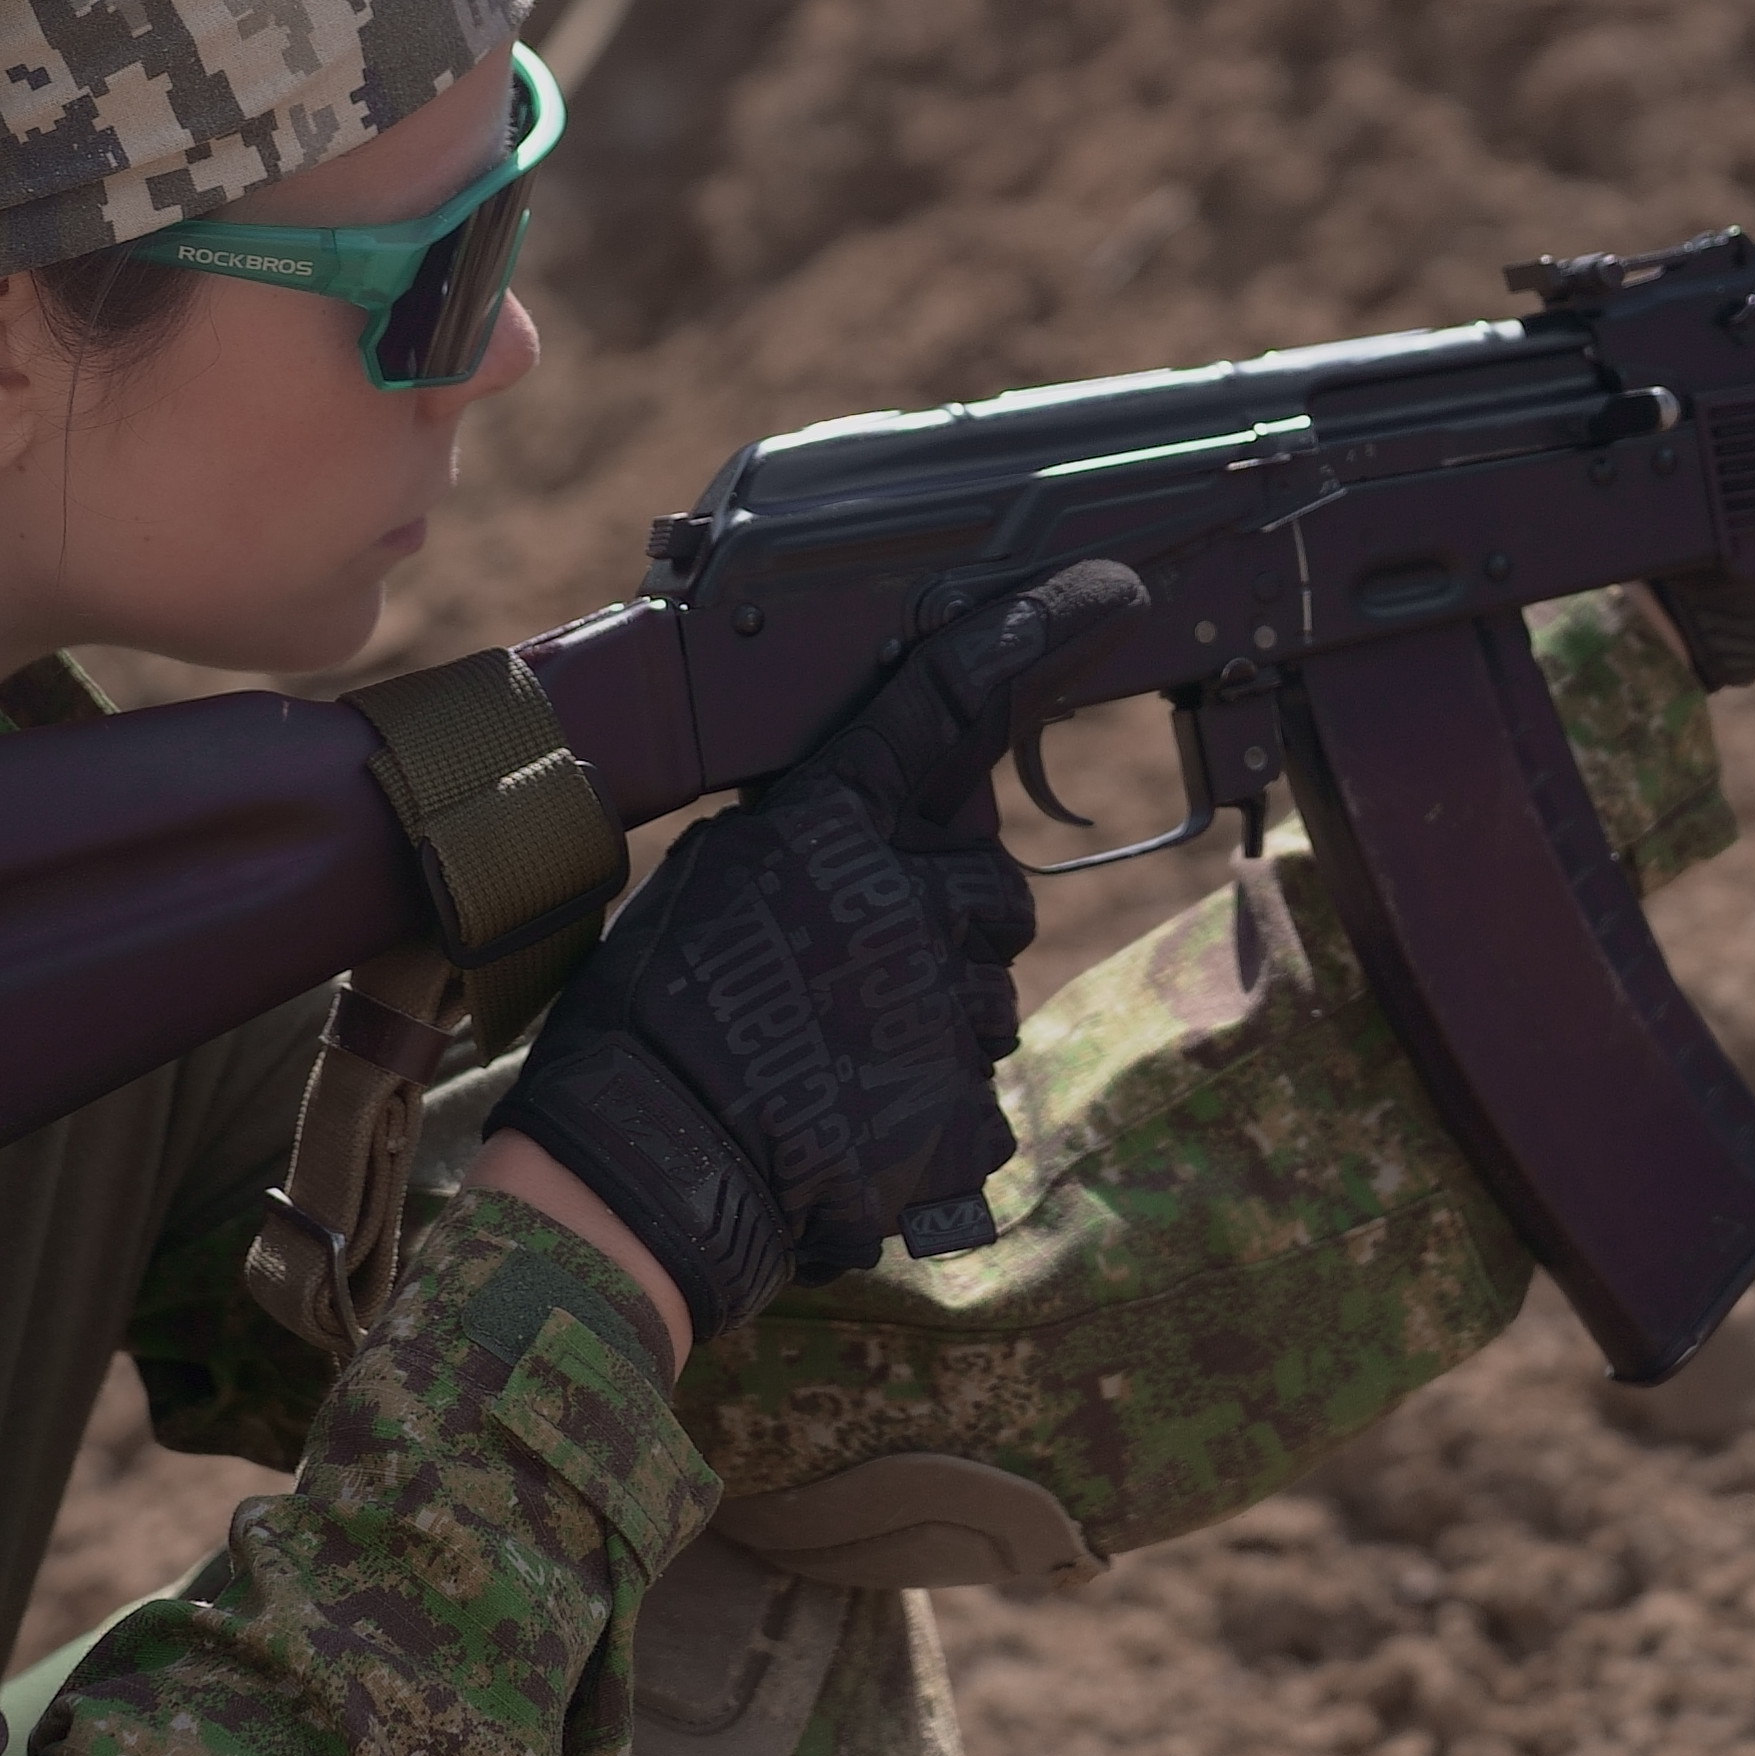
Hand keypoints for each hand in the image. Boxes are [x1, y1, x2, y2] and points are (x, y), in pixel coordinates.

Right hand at [494, 560, 1145, 1338]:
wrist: (643, 1166)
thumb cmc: (652, 1012)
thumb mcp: (713, 872)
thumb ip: (810, 833)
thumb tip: (860, 822)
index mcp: (836, 820)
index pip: (950, 696)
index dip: (1036, 630)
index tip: (1111, 589)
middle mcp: (911, 895)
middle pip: (990, 886)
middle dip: (940, 924)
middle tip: (842, 979)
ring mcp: (949, 1006)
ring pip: (985, 994)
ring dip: (927, 1020)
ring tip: (825, 1060)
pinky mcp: (969, 1108)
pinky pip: (976, 1095)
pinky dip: (925, 1114)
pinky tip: (850, 1122)